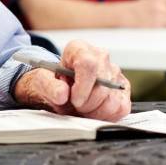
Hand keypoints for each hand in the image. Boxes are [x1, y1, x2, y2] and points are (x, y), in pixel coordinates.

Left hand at [13, 40, 129, 121]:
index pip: (89, 65)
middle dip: (86, 104)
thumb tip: (62, 93)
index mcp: (79, 49)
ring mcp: (114, 72)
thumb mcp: (42, 82)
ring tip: (83, 108)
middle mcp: (100, 57)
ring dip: (95, 112)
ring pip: (112, 100)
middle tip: (75, 105)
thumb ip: (49, 86)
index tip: (74, 99)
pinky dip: (106, 116)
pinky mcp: (123, 88)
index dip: (82, 88)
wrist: (60, 88)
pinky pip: (121, 108)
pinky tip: (94, 111)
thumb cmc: (53, 83)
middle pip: (102, 86)